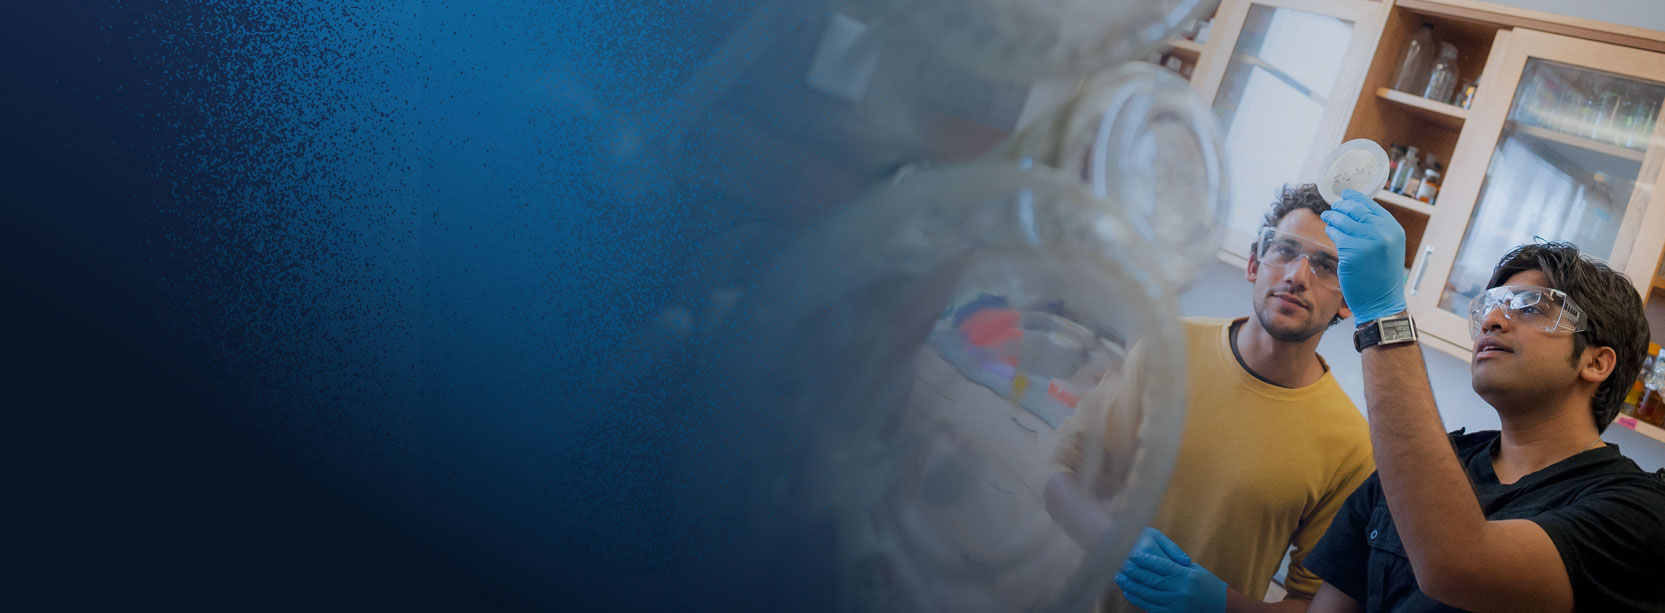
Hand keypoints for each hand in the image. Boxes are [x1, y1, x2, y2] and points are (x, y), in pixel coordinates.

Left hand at [1115, 528, 1225, 612]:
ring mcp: (1175, 604)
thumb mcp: (1194, 570)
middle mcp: (1179, 591)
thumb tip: (1153, 560)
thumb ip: (1175, 565)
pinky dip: (1138, 600)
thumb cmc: (1207, 584)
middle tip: (1121, 566)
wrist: (1222, 606)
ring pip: (1148, 594)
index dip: (1144, 560)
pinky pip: (1151, 607)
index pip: (1161, 566)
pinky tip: (1130, 593)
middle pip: (1151, 580)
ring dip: (1132, 586)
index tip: (1132, 555)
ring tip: (1120, 579)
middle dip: (1134, 573)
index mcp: (1185, 576)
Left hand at [1321, 189, 1407, 323]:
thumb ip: (1377, 230)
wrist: (1381, 302)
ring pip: (1343, 221)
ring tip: (1327, 216)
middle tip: (1333, 207)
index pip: (1372, 206)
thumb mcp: (1389, 248)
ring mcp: (1367, 242)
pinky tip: (1329, 231)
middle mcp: (1383, 233)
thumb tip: (1357, 211)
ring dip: (1333, 217)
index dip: (1356, 198)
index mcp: (1393, 229)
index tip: (1346, 194)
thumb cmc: (1382, 276)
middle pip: (1356, 210)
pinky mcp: (1352, 252)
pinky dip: (1331, 231)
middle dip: (1341, 206)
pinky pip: (1336, 235)